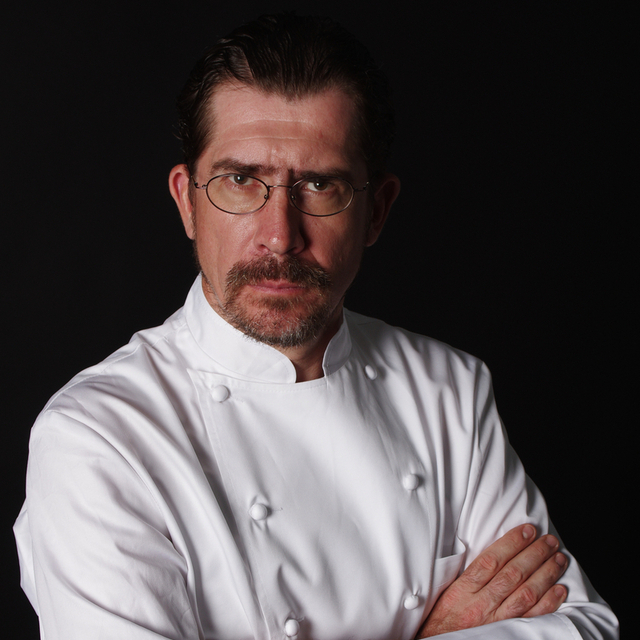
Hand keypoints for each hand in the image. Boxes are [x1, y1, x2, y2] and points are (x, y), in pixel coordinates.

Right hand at [417, 524, 567, 637]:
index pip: (491, 560)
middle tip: (549, 540)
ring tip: (558, 558)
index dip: (511, 543)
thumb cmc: (443, 619)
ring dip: (545, 574)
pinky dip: (548, 603)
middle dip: (534, 554)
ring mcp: (495, 621)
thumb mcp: (448, 592)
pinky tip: (559, 589)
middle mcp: (480, 604)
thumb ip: (469, 575)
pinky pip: (531, 618)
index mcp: (463, 590)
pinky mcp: (507, 634)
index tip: (527, 530)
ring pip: (526, 593)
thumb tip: (496, 553)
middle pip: (512, 574)